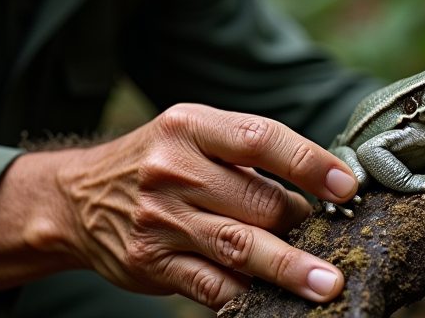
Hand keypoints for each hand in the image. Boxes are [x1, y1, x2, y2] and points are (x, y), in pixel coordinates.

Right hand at [49, 104, 357, 307]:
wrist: (77, 198)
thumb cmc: (155, 162)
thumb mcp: (191, 134)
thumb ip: (246, 154)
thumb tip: (321, 184)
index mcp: (189, 127)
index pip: (259, 138)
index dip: (309, 162)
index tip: (347, 186)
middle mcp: (172, 170)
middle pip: (257, 199)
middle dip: (301, 221)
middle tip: (333, 234)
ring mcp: (160, 219)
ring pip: (239, 245)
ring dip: (290, 267)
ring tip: (327, 283)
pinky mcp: (152, 263)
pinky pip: (212, 284)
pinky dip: (246, 292)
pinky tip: (271, 297)